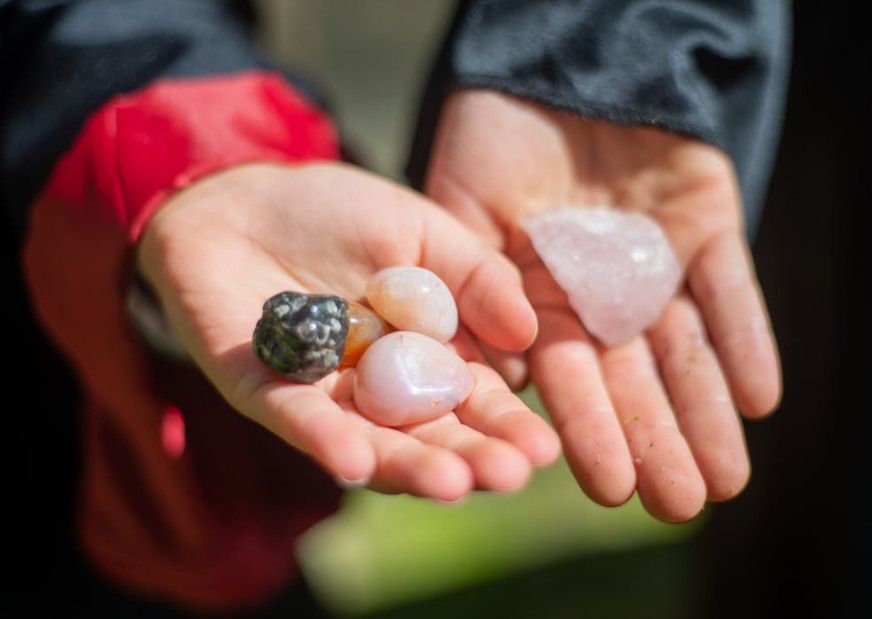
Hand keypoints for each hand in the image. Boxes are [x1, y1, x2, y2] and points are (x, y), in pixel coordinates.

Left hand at [135, 161, 559, 501]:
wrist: (244, 194)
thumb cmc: (338, 211)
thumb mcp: (422, 230)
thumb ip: (477, 276)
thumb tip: (528, 333)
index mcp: (424, 356)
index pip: (473, 401)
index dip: (506, 427)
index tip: (542, 450)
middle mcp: (378, 389)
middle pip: (427, 433)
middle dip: (468, 458)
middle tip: (507, 476)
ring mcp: (321, 395)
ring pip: (368, 441)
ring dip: (406, 465)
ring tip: (450, 484)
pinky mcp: (260, 390)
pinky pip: (293, 418)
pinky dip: (322, 438)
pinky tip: (352, 460)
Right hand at [423, 90, 781, 521]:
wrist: (556, 62)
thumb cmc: (492, 133)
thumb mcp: (463, 208)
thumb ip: (473, 285)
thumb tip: (499, 377)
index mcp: (536, 299)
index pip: (565, 378)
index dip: (587, 431)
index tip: (609, 489)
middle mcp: (598, 295)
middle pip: (632, 378)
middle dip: (655, 440)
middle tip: (677, 505)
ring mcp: (653, 265)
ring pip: (685, 349)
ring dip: (705, 411)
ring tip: (724, 479)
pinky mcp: (705, 226)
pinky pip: (729, 288)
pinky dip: (744, 337)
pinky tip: (758, 397)